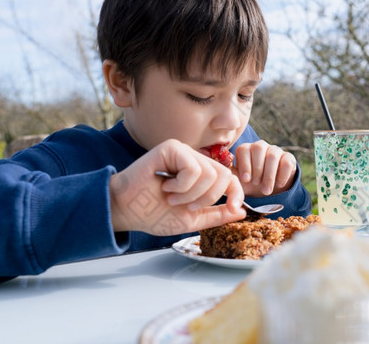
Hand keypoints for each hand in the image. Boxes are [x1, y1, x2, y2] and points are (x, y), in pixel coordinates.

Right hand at [108, 139, 245, 234]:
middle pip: (224, 176)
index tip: (233, 207)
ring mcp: (184, 152)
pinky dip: (181, 185)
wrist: (126, 210)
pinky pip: (193, 168)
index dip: (236, 193)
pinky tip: (166, 186)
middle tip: (186, 205)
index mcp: (201, 174)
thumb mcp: (192, 219)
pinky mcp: (172, 148)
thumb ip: (216, 214)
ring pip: (210, 174)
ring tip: (172, 196)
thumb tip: (241, 211)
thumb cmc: (154, 213)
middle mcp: (195, 160)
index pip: (231, 178)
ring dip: (191, 194)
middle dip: (207, 198)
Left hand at [234, 140, 296, 196]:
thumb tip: (221, 177)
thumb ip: (229, 177)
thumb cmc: (250, 183)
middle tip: (255, 184)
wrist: (268, 189)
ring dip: (269, 175)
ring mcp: (275, 150)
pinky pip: (286, 162)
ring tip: (266, 190)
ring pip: (272, 155)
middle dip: (257, 168)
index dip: (245, 164)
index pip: (244, 149)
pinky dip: (282, 175)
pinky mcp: (288, 158)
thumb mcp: (238, 181)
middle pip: (258, 148)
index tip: (246, 179)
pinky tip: (278, 185)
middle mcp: (260, 146)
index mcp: (246, 149)